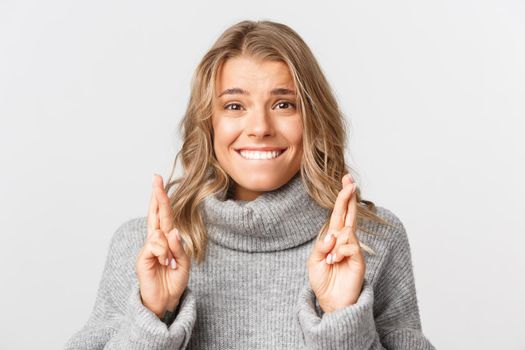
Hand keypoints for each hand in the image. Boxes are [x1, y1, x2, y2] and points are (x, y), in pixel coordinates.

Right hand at [136, 174, 190, 317]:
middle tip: (156, 178)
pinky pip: (154, 246)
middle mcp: (156, 241)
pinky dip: (163, 253)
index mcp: (166, 239)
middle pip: (156, 214)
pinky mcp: (142, 258)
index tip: (158, 181)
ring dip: (168, 247)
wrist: (165, 301)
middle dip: (157, 196)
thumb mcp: (184, 263)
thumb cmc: (174, 281)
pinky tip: (164, 263)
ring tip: (169, 263)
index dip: (161, 198)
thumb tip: (172, 232)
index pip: (163, 215)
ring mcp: (148, 249)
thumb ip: (179, 248)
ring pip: (159, 233)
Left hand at [306, 173, 365, 312]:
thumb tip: (332, 235)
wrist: (331, 302)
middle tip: (350, 180)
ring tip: (331, 260)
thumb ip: (322, 246)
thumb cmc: (323, 281)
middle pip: (349, 214)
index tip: (346, 181)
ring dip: (334, 243)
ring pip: (346, 231)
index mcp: (333, 238)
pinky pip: (350, 246)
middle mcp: (345, 241)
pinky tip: (335, 261)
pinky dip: (339, 252)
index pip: (339, 214)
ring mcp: (353, 250)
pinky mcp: (359, 260)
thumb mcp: (315, 261)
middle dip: (348, 197)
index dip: (343, 198)